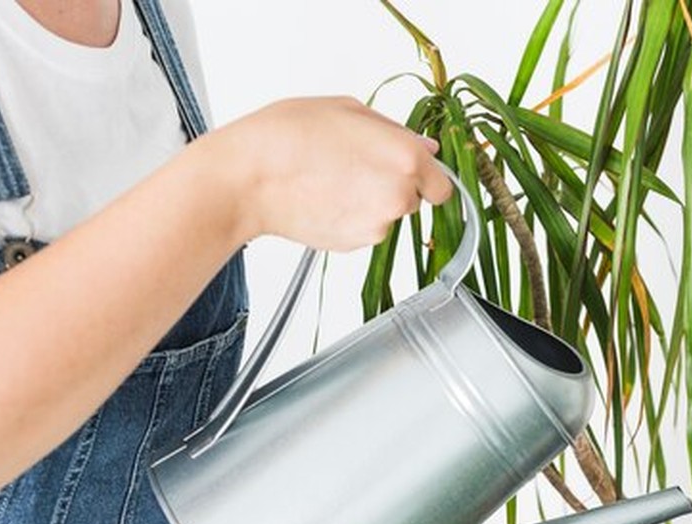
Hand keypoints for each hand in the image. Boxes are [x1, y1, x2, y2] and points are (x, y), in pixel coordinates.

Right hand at [200, 96, 451, 251]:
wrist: (248, 179)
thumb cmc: (289, 136)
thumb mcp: (348, 110)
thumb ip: (395, 131)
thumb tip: (425, 147)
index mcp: (406, 158)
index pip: (443, 184)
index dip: (426, 177)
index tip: (410, 171)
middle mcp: (398, 197)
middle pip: (414, 200)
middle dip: (394, 186)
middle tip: (357, 166)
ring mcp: (376, 226)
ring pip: (386, 216)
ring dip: (370, 202)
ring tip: (333, 179)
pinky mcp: (353, 245)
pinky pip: (363, 230)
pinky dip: (350, 218)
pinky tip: (323, 197)